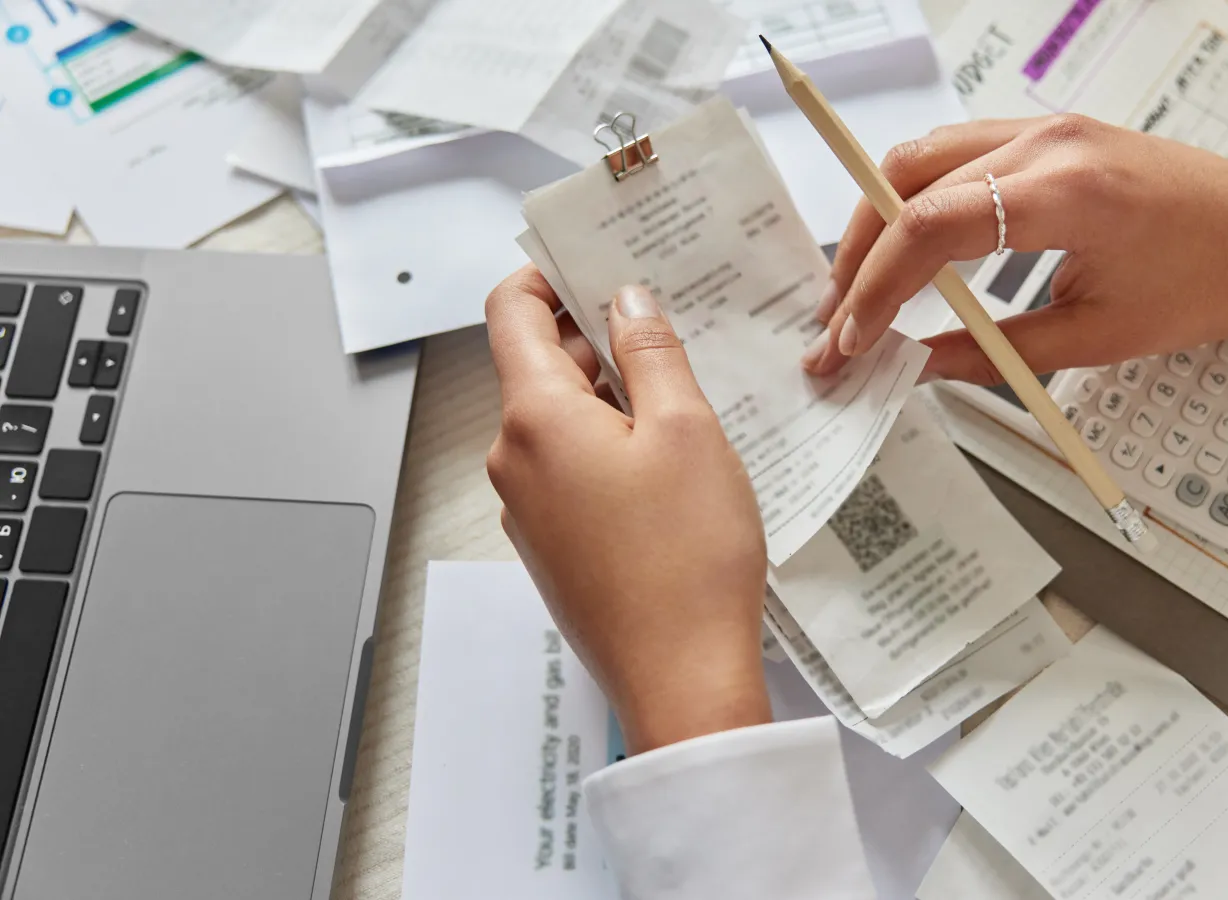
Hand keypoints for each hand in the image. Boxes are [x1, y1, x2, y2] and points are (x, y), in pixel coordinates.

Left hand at [486, 266, 771, 753]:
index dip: (546, 275)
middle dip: (597, 338)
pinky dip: (609, 448)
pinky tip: (670, 464)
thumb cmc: (688, 558)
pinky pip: (570, 472)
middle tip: (666, 322)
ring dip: (610, 397)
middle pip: (538, 368)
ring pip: (559, 423)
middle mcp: (514, 461)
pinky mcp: (553, 548)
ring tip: (684, 397)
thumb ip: (651, 352)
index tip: (590, 260)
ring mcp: (527, 510)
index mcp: (534, 418)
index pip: (510, 313)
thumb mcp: (686, 431)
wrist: (681, 677)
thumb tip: (627, 300)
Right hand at [802, 115, 1227, 382]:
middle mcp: (1048, 144)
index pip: (928, 228)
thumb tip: (918, 367)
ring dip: (880, 219)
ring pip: (924, 157)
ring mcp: (1049, 129)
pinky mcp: (1054, 135)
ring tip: (860, 288)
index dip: (874, 288)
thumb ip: (995, 352)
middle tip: (837, 320)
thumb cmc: (1213, 282)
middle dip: (858, 253)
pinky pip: (960, 154)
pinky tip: (911, 248)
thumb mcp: (1100, 337)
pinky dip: (919, 198)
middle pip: (907, 180)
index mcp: (1066, 193)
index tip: (850, 340)